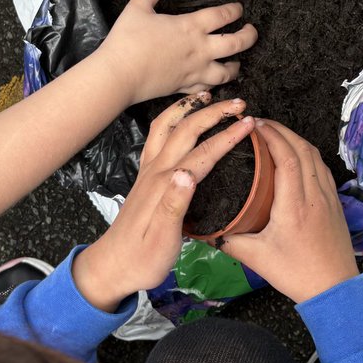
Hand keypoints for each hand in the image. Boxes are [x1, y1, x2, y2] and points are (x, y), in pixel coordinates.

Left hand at [73, 96, 254, 310]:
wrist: (112, 265)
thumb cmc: (142, 259)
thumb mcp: (163, 240)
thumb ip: (175, 205)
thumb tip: (188, 174)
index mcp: (166, 186)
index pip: (203, 153)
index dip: (228, 136)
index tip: (250, 123)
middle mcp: (156, 171)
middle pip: (186, 130)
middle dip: (214, 113)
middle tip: (239, 103)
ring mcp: (148, 171)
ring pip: (167, 127)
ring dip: (188, 108)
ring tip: (207, 96)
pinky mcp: (144, 175)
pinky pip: (157, 136)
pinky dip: (172, 119)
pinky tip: (181, 119)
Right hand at [96, 0, 257, 106]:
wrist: (119, 75)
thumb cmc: (128, 41)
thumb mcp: (137, 7)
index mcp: (190, 27)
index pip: (223, 16)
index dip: (235, 10)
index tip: (239, 9)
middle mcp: (199, 50)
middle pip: (236, 43)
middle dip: (249, 36)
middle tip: (251, 31)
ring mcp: (194, 71)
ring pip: (227, 71)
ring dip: (236, 65)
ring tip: (237, 62)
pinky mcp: (185, 87)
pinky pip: (207, 87)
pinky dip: (214, 84)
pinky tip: (213, 80)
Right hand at [221, 120, 358, 303]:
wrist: (335, 289)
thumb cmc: (296, 273)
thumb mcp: (256, 259)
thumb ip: (229, 241)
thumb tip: (204, 228)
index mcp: (294, 205)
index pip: (287, 157)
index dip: (271, 136)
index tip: (254, 125)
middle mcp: (314, 194)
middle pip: (302, 148)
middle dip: (281, 130)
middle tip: (259, 123)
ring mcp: (328, 197)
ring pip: (315, 156)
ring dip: (295, 139)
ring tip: (275, 134)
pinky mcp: (335, 203)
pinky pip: (322, 168)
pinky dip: (307, 153)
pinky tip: (296, 155)